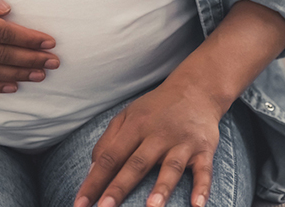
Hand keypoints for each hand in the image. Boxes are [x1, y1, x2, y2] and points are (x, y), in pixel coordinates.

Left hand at [73, 79, 223, 206]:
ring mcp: (182, 142)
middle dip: (119, 187)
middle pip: (136, 164)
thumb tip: (91, 171)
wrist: (196, 89)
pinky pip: (204, 170)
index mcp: (135, 126)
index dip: (94, 180)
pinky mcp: (204, 148)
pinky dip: (202, 187)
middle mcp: (158, 134)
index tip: (80, 204)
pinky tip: (198, 205)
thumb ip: (108, 141)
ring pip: (172, 167)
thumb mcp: (128, 116)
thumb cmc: (156, 109)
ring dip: (162, 188)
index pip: (110, 157)